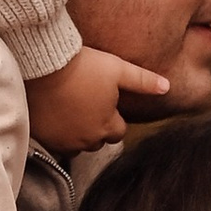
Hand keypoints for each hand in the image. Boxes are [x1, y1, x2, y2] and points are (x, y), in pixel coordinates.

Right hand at [24, 44, 170, 154]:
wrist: (43, 66)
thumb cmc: (82, 66)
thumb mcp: (117, 69)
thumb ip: (143, 81)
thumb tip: (167, 87)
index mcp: (107, 125)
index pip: (118, 132)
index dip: (113, 117)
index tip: (104, 102)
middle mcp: (87, 139)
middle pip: (97, 141)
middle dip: (96, 127)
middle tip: (86, 104)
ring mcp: (64, 141)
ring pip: (76, 145)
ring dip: (76, 133)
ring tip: (70, 109)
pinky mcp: (43, 138)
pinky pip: (54, 143)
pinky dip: (57, 133)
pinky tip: (54, 115)